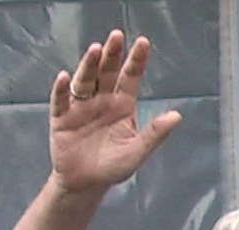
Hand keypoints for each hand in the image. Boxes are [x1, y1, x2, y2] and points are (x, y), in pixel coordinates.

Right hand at [49, 30, 180, 193]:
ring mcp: (81, 107)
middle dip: (112, 55)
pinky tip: (65, 77)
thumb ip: (155, 133)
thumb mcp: (138, 151)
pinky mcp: (62, 118)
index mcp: (122, 105)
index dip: (136, 61)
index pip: (130, 78)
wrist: (86, 184)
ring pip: (85, 81)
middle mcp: (102, 101)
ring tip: (96, 50)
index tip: (143, 43)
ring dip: (89, 65)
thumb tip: (177, 116)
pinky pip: (61, 101)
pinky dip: (62, 89)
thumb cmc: (114, 166)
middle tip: (117, 36)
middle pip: (107, 73)